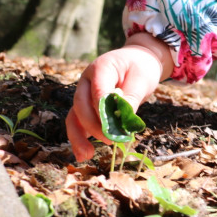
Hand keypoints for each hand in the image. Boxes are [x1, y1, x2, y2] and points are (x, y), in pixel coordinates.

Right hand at [65, 33, 173, 162]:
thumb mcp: (142, 79)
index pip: (96, 90)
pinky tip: (84, 154)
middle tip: (110, 140)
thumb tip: (122, 122)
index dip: (102, 110)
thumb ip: (131, 98)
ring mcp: (84, 93)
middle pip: (81, 105)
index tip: (113, 128)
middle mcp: (86, 80)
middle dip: (92, 126)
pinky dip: (80, 137)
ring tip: (86, 155)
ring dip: (78, 136)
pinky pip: (79, 122)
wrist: (139, 60)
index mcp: (100, 67)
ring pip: (74, 116)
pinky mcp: (87, 105)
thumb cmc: (141, 67)